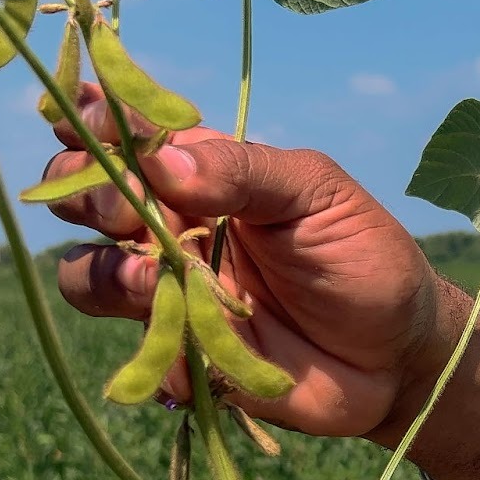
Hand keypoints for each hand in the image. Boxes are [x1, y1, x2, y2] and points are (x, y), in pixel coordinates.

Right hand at [44, 86, 479, 479]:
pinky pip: (133, 347)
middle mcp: (171, 226)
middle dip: (87, 195)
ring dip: (107, 272)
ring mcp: (169, 292)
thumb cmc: (363, 258)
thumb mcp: (317, 195)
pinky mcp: (180, 352)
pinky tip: (188, 335)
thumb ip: (244, 172)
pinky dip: (149, 341)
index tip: (84, 123)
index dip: (94, 124)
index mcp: (203, 173)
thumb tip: (159, 160)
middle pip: (85, 199)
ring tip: (154, 281)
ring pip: (88, 273)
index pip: (129, 136)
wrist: (396, 356)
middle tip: (131, 212)